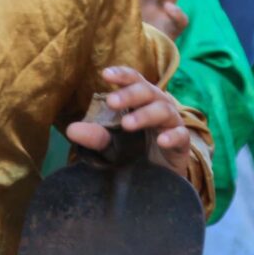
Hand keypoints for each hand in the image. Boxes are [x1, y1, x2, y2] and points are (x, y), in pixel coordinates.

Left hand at [65, 66, 191, 176]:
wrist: (158, 179)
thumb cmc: (134, 152)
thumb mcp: (111, 144)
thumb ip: (95, 136)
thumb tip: (71, 130)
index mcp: (141, 100)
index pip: (134, 80)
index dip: (122, 75)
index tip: (105, 74)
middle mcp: (157, 106)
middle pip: (147, 91)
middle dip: (129, 94)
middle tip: (111, 102)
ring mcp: (171, 124)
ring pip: (164, 110)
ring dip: (145, 114)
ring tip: (127, 124)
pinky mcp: (182, 144)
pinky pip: (181, 135)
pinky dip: (172, 136)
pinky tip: (161, 141)